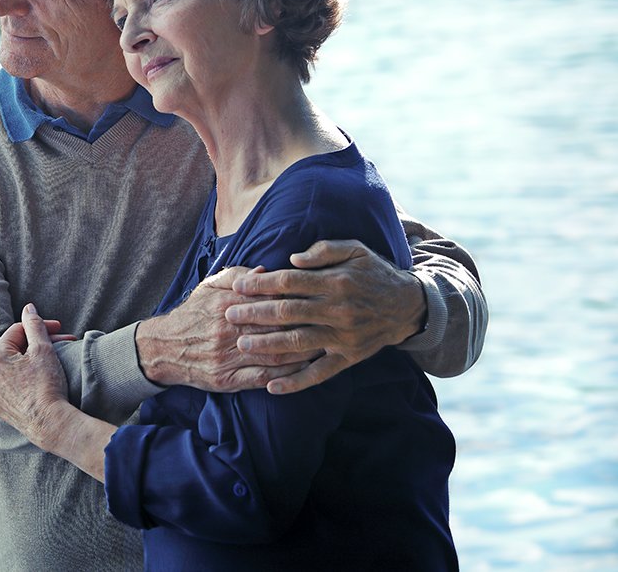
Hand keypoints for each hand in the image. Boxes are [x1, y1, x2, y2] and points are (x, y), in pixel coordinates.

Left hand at [0, 304, 71, 448]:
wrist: (49, 424)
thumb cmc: (46, 385)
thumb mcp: (43, 349)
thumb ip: (34, 324)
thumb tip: (28, 308)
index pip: (18, 331)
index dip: (40, 326)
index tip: (59, 328)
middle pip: (15, 348)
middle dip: (39, 343)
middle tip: (63, 343)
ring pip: (13, 366)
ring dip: (32, 359)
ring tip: (53, 359)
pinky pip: (10, 384)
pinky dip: (24, 377)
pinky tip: (40, 377)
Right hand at [135, 266, 315, 392]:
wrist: (164, 348)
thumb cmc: (192, 315)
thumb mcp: (209, 288)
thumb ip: (237, 277)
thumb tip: (265, 271)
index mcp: (226, 305)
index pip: (268, 300)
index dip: (295, 298)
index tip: (316, 296)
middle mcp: (228, 330)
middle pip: (276, 327)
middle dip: (305, 325)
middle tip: (330, 322)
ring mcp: (228, 357)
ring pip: (274, 354)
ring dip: (302, 351)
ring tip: (324, 345)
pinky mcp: (227, 379)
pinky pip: (263, 378)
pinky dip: (286, 376)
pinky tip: (303, 371)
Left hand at [227, 240, 426, 393]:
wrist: (408, 306)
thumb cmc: (374, 273)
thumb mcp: (355, 250)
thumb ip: (324, 251)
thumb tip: (292, 259)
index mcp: (337, 282)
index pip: (290, 282)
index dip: (262, 283)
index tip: (238, 285)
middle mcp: (339, 311)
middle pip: (288, 312)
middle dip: (255, 313)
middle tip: (229, 315)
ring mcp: (343, 337)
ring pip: (298, 344)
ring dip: (268, 345)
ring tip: (242, 344)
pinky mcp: (348, 358)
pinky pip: (318, 373)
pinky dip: (295, 382)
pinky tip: (272, 387)